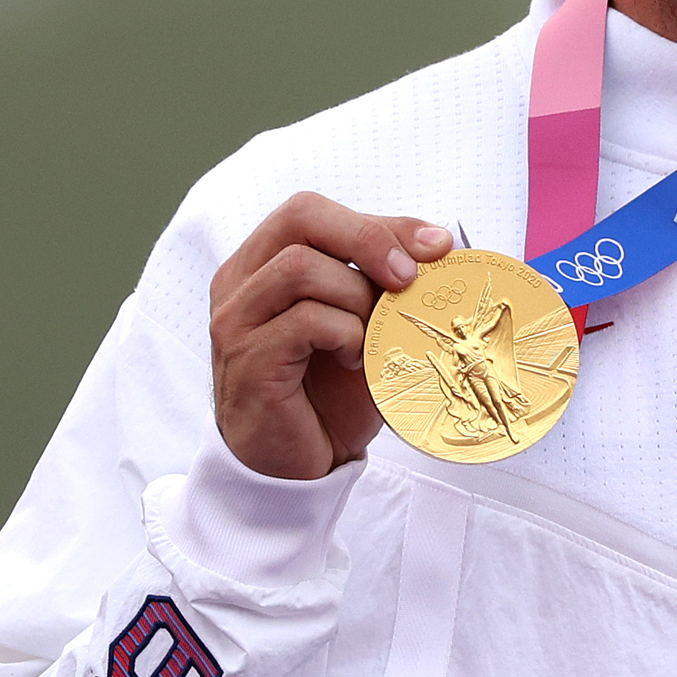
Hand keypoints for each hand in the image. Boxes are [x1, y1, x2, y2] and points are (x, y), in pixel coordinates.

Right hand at [209, 194, 452, 479]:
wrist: (298, 466)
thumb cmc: (328, 394)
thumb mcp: (363, 326)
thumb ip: (381, 284)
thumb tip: (439, 245)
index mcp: (261, 263)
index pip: (313, 210)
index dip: (378, 222)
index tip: (435, 245)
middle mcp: (240, 283)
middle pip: (300, 217)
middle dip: (369, 238)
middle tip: (410, 277)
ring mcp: (237, 321)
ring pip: (301, 267)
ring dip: (356, 297)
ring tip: (370, 335)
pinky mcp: (249, 361)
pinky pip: (304, 321)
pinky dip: (345, 334)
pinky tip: (355, 361)